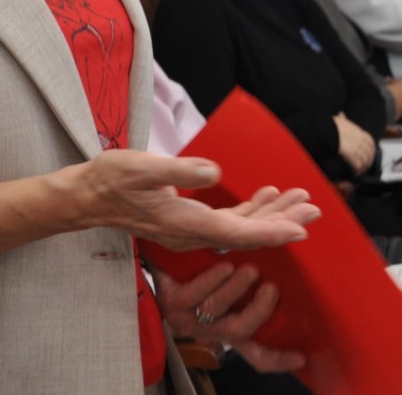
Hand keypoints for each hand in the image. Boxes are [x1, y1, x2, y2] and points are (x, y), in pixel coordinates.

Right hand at [71, 152, 318, 252]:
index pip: (236, 233)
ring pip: (240, 229)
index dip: (270, 231)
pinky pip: (226, 223)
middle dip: (281, 221)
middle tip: (314, 208)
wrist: (87, 197)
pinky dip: (250, 212)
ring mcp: (190, 231)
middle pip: (246, 234)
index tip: (300, 229)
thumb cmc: (111, 180)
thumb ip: (179, 172)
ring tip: (298, 200)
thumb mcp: (142, 168)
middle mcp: (191, 233)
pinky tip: (264, 198)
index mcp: (185, 223)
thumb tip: (214, 172)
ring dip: (270, 215)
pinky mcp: (186, 222)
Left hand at [154, 263, 305, 373]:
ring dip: (236, 289)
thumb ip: (254, 290)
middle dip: (258, 311)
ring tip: (250, 270)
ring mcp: (188, 318)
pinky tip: (223, 264)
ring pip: (216, 311)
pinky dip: (212, 279)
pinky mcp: (171, 303)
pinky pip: (195, 294)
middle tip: (271, 288)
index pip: (256, 354)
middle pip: (239, 332)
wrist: (161, 254)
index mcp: (227, 329)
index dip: (278, 359)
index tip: (301, 355)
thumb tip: (287, 280)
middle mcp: (209, 329)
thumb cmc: (200, 269)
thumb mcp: (232, 283)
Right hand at [333, 114, 376, 175]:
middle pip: (369, 153)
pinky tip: (355, 172)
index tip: (370, 154)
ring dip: (363, 167)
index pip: (371, 142)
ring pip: (364, 160)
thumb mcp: (340, 119)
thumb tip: (341, 114)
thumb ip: (343, 119)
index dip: (372, 150)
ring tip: (359, 171)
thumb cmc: (331, 125)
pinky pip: (358, 165)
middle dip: (368, 161)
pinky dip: (357, 170)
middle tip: (365, 166)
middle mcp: (360, 140)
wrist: (327, 131)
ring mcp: (357, 148)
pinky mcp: (352, 155)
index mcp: (359, 132)